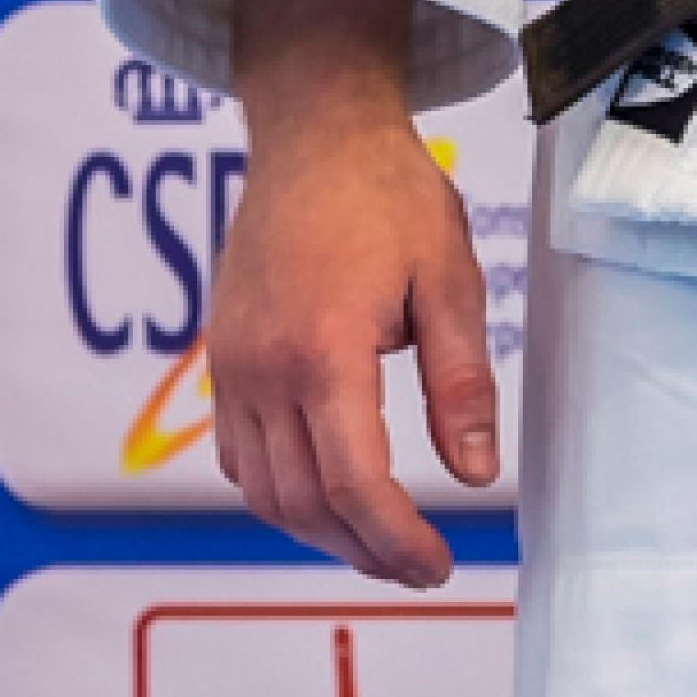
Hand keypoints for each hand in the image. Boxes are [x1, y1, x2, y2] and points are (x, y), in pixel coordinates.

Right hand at [210, 0, 498, 583]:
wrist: (316, 132)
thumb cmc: (389, 194)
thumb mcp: (451, 278)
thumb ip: (461, 382)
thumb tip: (474, 474)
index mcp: (323, 351)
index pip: (354, 484)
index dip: (396, 540)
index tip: (437, 564)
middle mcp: (263, 369)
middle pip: (304, 503)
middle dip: (363, 549)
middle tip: (417, 564)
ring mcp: (233, 366)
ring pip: (263, 491)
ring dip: (320, 531)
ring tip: (379, 539)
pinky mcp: (222, 357)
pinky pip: (238, 456)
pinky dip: (280, 493)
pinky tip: (325, 492)